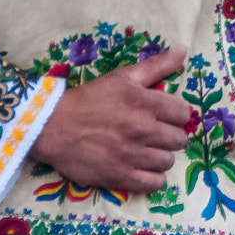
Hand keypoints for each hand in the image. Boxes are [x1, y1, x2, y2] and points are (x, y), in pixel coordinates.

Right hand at [29, 47, 191, 193]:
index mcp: (145, 103)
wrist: (51, 126)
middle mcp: (142, 130)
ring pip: (168, 162)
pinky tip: (143, 168)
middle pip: (179, 139)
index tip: (165, 116)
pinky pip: (154, 183)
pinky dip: (153, 178)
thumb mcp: (123, 76)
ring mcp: (131, 155)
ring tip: (149, 151)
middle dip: (171, 136)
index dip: (176, 114)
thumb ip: (157, 65)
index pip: (183, 113)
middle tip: (157, 134)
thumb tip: (183, 51)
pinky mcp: (119, 176)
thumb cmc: (90, 99)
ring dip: (162, 156)